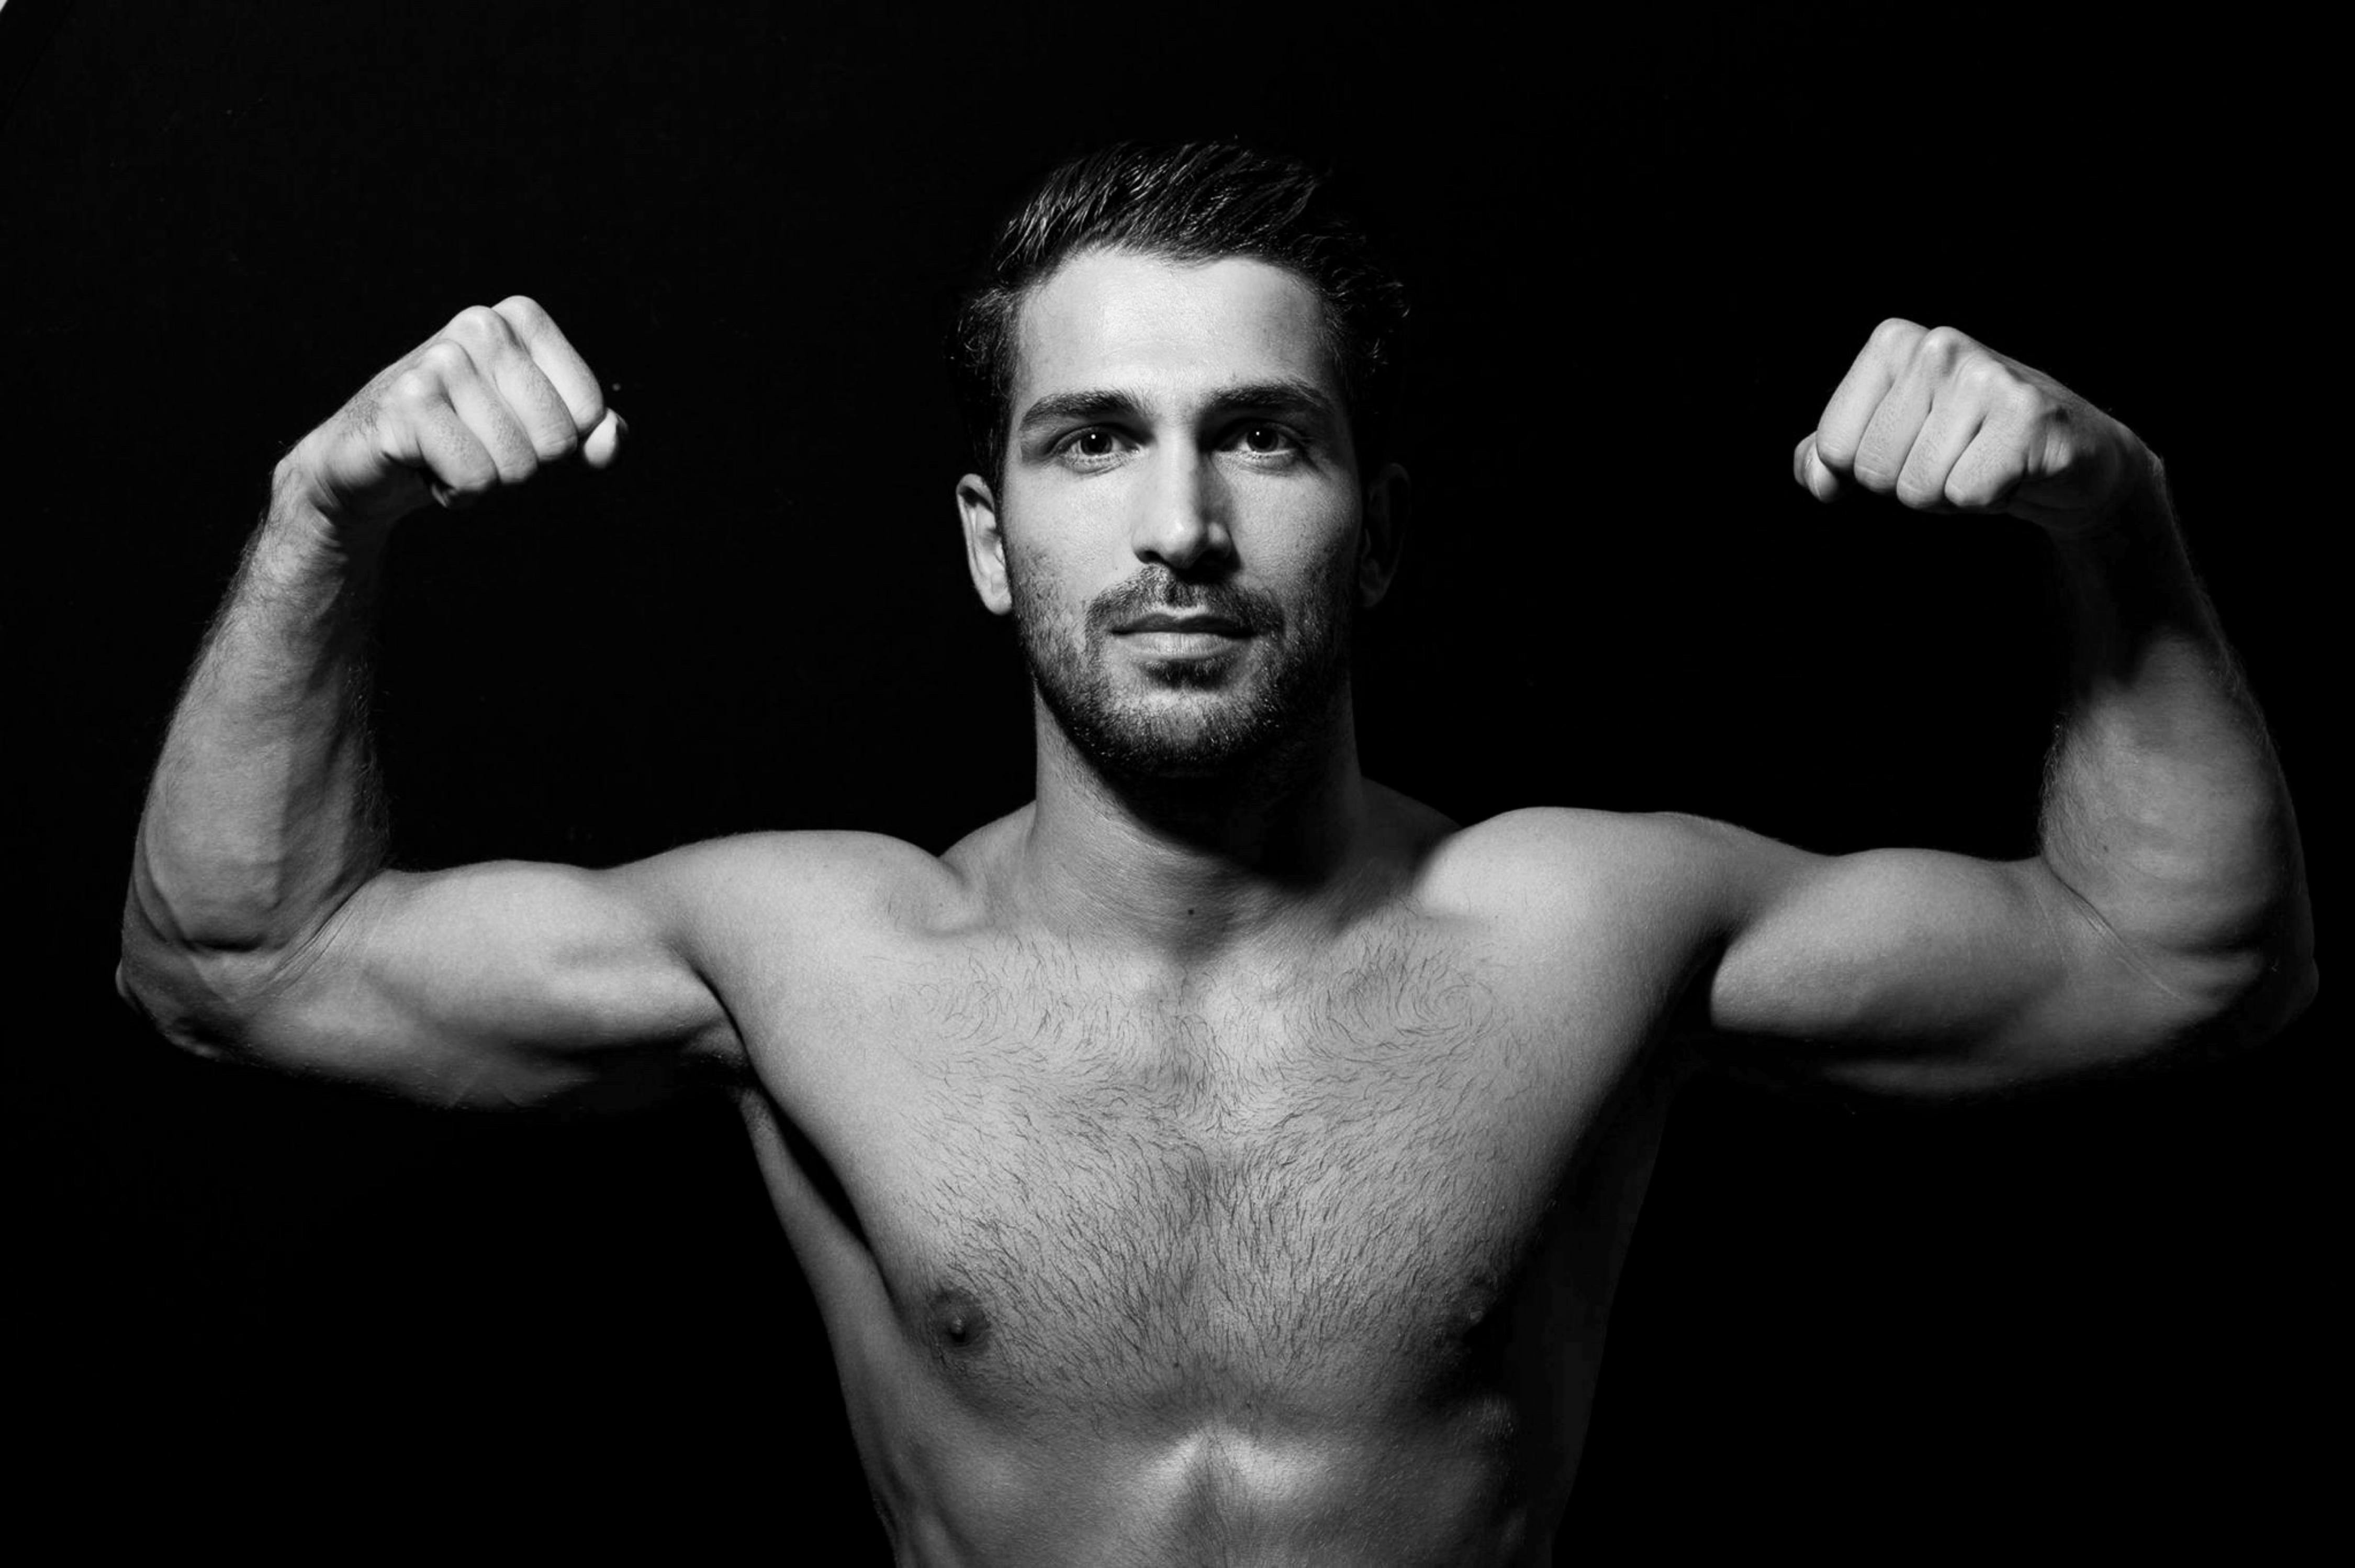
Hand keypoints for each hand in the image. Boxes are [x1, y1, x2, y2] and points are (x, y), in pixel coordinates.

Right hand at [280, 296, 624, 531]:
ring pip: (517, 463)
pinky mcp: (405, 403)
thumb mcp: (537, 429)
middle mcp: (480, 324)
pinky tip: (427, 467)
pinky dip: (457, 493)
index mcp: (520, 319)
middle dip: (523, 463)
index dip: (560, 442)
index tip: (514, 427)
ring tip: (448, 453)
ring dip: (486, 479)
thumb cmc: (465, 437)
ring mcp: (440, 360)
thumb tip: (610, 439)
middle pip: (557, 440)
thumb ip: (591, 432)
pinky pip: (475, 477)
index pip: (590, 411)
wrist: (369, 460)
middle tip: (476, 443)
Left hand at [1793, 319, 2152, 534]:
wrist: (2069, 454)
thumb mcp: (1890, 439)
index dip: (1865, 470)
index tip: (1912, 447)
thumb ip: (1832, 453)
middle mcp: (1936, 347)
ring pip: (1919, 487)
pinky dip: (1989, 500)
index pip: (1832, 447)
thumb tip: (1815, 477)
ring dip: (1951, 494)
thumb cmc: (1969, 444)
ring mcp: (1984, 376)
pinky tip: (2013, 470)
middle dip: (1910, 483)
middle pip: (1873, 470)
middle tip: (1956, 457)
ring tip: (1984, 462)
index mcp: (1892, 343)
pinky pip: (1966, 494)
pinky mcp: (2027, 416)